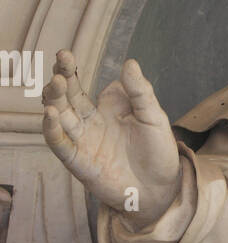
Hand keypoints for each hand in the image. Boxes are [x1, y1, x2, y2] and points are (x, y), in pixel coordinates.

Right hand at [42, 51, 181, 225]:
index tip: (65, 54)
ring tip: (56, 84)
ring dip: (54, 100)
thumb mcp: (153, 116)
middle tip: (60, 63)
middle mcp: (89, 123)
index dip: (69, 70)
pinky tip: (51, 115)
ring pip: (60, 117)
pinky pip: (60, 144)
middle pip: (65, 98)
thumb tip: (130, 63)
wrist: (161, 188)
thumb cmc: (158, 152)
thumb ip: (140, 92)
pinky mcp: (79, 162)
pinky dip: (52, 130)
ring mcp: (82, 142)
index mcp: (105, 109)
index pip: (80, 86)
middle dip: (60, 80)